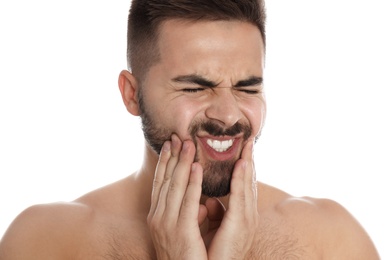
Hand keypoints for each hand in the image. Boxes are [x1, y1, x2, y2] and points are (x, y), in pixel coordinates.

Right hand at [147, 135, 206, 259]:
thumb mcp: (184, 233)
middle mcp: (158, 217)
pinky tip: (195, 167)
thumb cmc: (188, 258)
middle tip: (177, 136)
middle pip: (165, 180)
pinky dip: (191, 182)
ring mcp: (166, 223)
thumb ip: (191, 215)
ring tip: (187, 143)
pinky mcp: (180, 230)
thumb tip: (203, 205)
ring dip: (181, 163)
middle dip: (172, 157)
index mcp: (158, 217)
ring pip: (175, 186)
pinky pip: (187, 201)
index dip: (164, 163)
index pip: (160, 184)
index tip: (169, 145)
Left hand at [207, 139, 257, 259]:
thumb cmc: (214, 254)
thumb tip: (208, 202)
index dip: (243, 168)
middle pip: (248, 182)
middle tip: (248, 141)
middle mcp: (248, 216)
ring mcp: (247, 220)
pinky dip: (241, 179)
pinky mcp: (241, 224)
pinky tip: (241, 164)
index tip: (242, 150)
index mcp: (242, 216)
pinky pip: (240, 196)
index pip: (242, 186)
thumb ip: (214, 214)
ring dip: (247, 164)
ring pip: (247, 185)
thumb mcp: (214, 230)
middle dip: (249, 161)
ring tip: (247, 146)